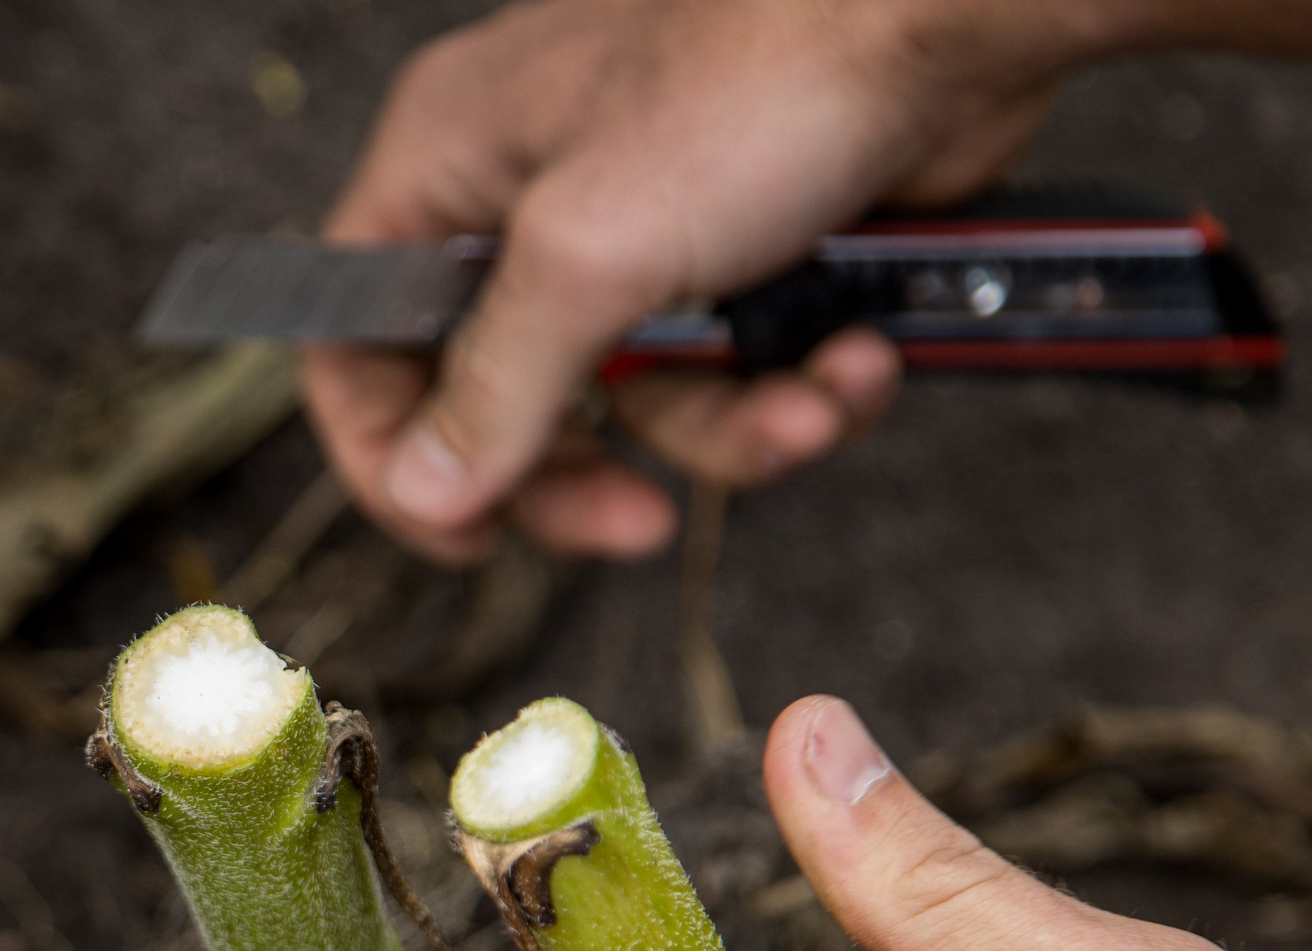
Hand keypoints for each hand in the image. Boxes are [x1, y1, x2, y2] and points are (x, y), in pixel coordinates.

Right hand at [305, 0, 1070, 562]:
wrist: (955, 14)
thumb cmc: (765, 69)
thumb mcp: (591, 251)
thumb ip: (495, 385)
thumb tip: (425, 490)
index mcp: (446, 164)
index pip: (357, 341)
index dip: (396, 455)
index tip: (464, 538)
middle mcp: (527, 197)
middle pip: (506, 401)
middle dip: (591, 473)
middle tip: (640, 524)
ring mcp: (639, 224)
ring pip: (643, 401)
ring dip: (735, 429)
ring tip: (810, 403)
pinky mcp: (740, 247)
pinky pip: (733, 370)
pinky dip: (799, 384)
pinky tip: (856, 356)